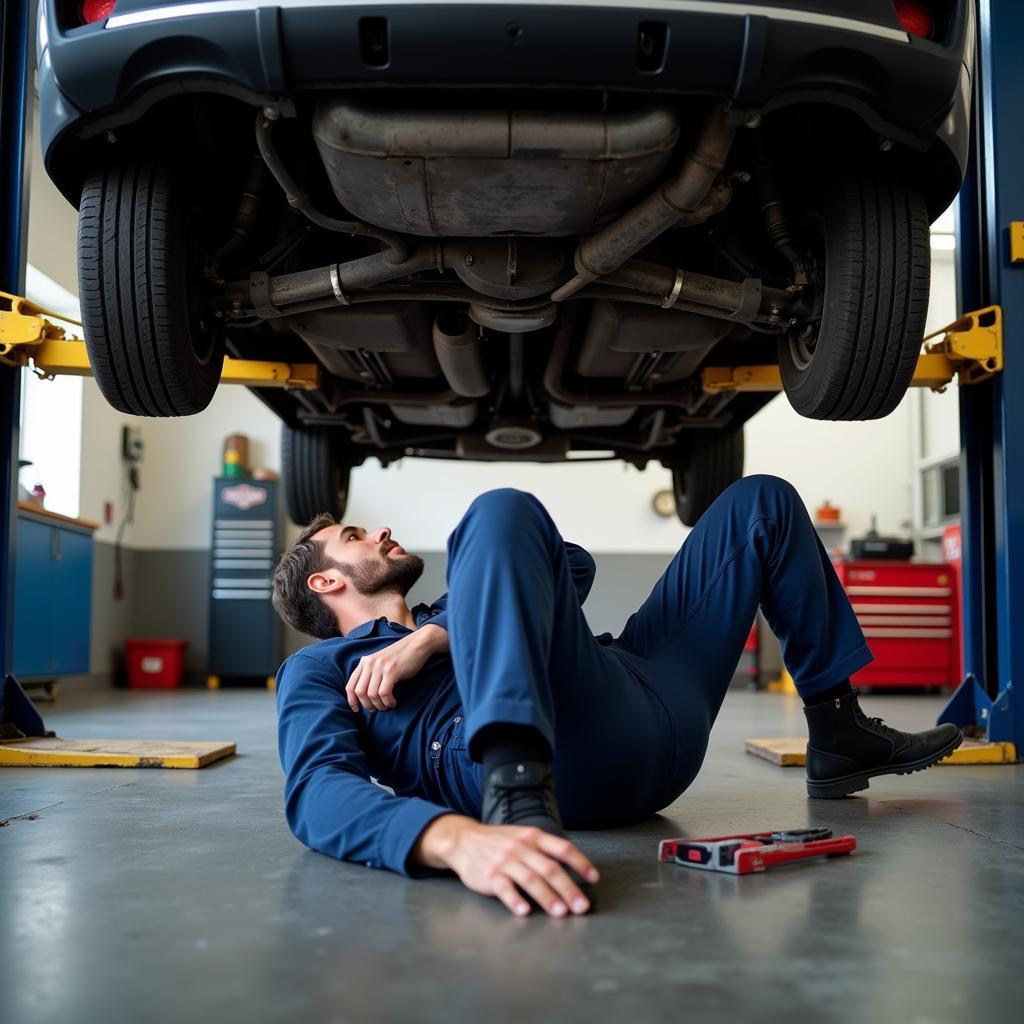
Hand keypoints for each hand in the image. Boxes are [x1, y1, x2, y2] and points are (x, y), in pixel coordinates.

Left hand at [346, 624, 447, 711]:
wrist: (417, 644)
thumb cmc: (401, 657)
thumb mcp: (380, 663)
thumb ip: (370, 674)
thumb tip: (364, 696)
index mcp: (364, 662)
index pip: (350, 685)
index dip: (351, 701)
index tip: (356, 710)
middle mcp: (369, 663)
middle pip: (360, 692)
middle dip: (367, 705)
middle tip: (376, 709)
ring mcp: (380, 666)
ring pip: (372, 694)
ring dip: (379, 705)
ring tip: (387, 706)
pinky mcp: (391, 670)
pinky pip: (384, 693)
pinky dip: (388, 702)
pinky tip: (393, 702)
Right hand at [412, 815, 599, 917]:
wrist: (464, 840)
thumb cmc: (499, 842)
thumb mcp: (523, 836)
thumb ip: (544, 849)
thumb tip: (573, 868)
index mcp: (533, 837)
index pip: (562, 848)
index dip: (580, 863)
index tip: (593, 879)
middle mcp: (521, 847)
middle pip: (549, 868)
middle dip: (568, 888)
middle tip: (581, 906)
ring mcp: (505, 861)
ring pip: (530, 879)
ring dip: (547, 897)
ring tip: (560, 912)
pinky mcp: (490, 875)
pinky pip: (504, 888)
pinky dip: (515, 900)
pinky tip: (525, 911)